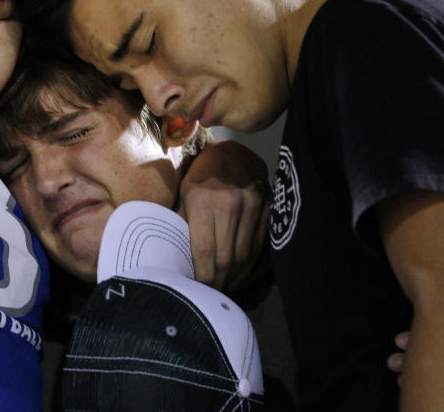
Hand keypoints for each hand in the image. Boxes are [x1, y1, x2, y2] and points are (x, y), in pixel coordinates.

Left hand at [177, 140, 270, 289]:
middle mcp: (228, 203)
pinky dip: (251, 264)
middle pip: (225, 257)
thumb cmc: (201, 175)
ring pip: (244, 255)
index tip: (199, 287)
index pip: (203, 250)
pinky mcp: (267, 206)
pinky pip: (260, 244)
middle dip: (219, 281)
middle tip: (213, 292)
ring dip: (236, 277)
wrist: (232, 151)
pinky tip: (243, 273)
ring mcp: (251, 204)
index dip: (202, 275)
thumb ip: (182, 223)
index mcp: (202, 200)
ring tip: (227, 286)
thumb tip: (176, 259)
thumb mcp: (184, 194)